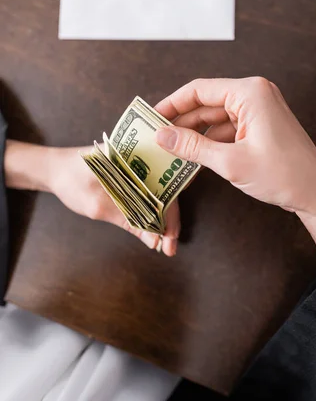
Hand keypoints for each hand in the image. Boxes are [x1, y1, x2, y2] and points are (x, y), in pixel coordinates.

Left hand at [5, 141, 178, 255]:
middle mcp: (142, 158)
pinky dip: (151, 213)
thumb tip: (154, 240)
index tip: (169, 238)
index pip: (164, 185)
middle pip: (166, 191)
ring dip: (162, 220)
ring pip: (159, 195)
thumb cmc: (71, 179)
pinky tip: (155, 230)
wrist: (56, 169)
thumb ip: (127, 221)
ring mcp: (139, 167)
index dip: (170, 213)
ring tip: (165, 244)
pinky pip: (149, 195)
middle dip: (169, 221)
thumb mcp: (96, 204)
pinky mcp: (133, 176)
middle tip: (169, 248)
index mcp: (136, 155)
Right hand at [155, 77, 315, 213]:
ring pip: (215, 117)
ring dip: (195, 133)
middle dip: (181, 121)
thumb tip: (161, 136)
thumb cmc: (282, 175)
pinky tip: (193, 156)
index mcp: (250, 92)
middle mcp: (255, 94)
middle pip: (206, 102)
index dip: (172, 103)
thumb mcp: (230, 162)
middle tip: (156, 137)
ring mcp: (259, 109)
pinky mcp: (261, 125)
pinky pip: (228, 127)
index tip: (150, 118)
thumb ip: (192, 147)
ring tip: (170, 150)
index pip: (199, 90)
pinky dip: (210, 141)